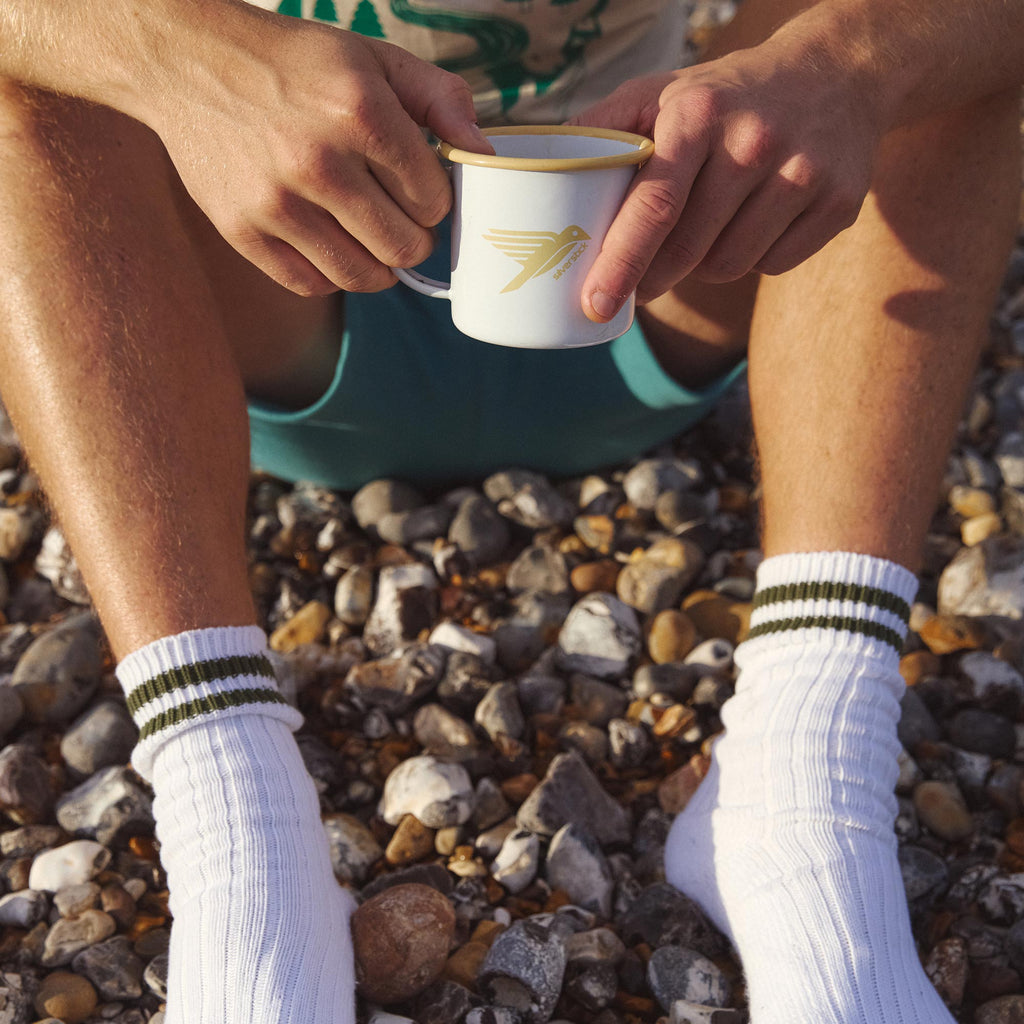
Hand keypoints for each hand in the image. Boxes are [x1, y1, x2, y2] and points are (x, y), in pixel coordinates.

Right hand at [143, 4, 491, 294]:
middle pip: (405, 247)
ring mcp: (276, 203)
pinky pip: (313, 285)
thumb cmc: (295, 63)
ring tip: (371, 237)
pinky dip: (331, 274)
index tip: (417, 187)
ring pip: (364, 276)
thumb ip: (438, 97)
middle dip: (413, 237)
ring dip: (378, 265)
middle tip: (399, 217)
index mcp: (360, 112)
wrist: (188, 61)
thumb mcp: (372, 58)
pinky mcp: (243, 232)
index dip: (434, 198)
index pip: (433, 200)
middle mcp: (318, 162)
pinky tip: (330, 243)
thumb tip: (483, 150)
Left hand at [569, 35, 880, 319]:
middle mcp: (755, 141)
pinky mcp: (838, 204)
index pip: (653, 206)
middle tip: (639, 283)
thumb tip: (544, 171)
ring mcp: (803, 173)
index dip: (620, 264)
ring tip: (703, 235)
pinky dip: (753, 259)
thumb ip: (604, 127)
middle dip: (653, 278)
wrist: (838, 72)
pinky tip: (752, 225)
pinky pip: (771, 266)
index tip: (595, 304)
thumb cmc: (728, 94)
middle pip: (688, 250)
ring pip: (728, 266)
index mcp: (700, 114)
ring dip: (703, 267)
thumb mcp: (664, 90)